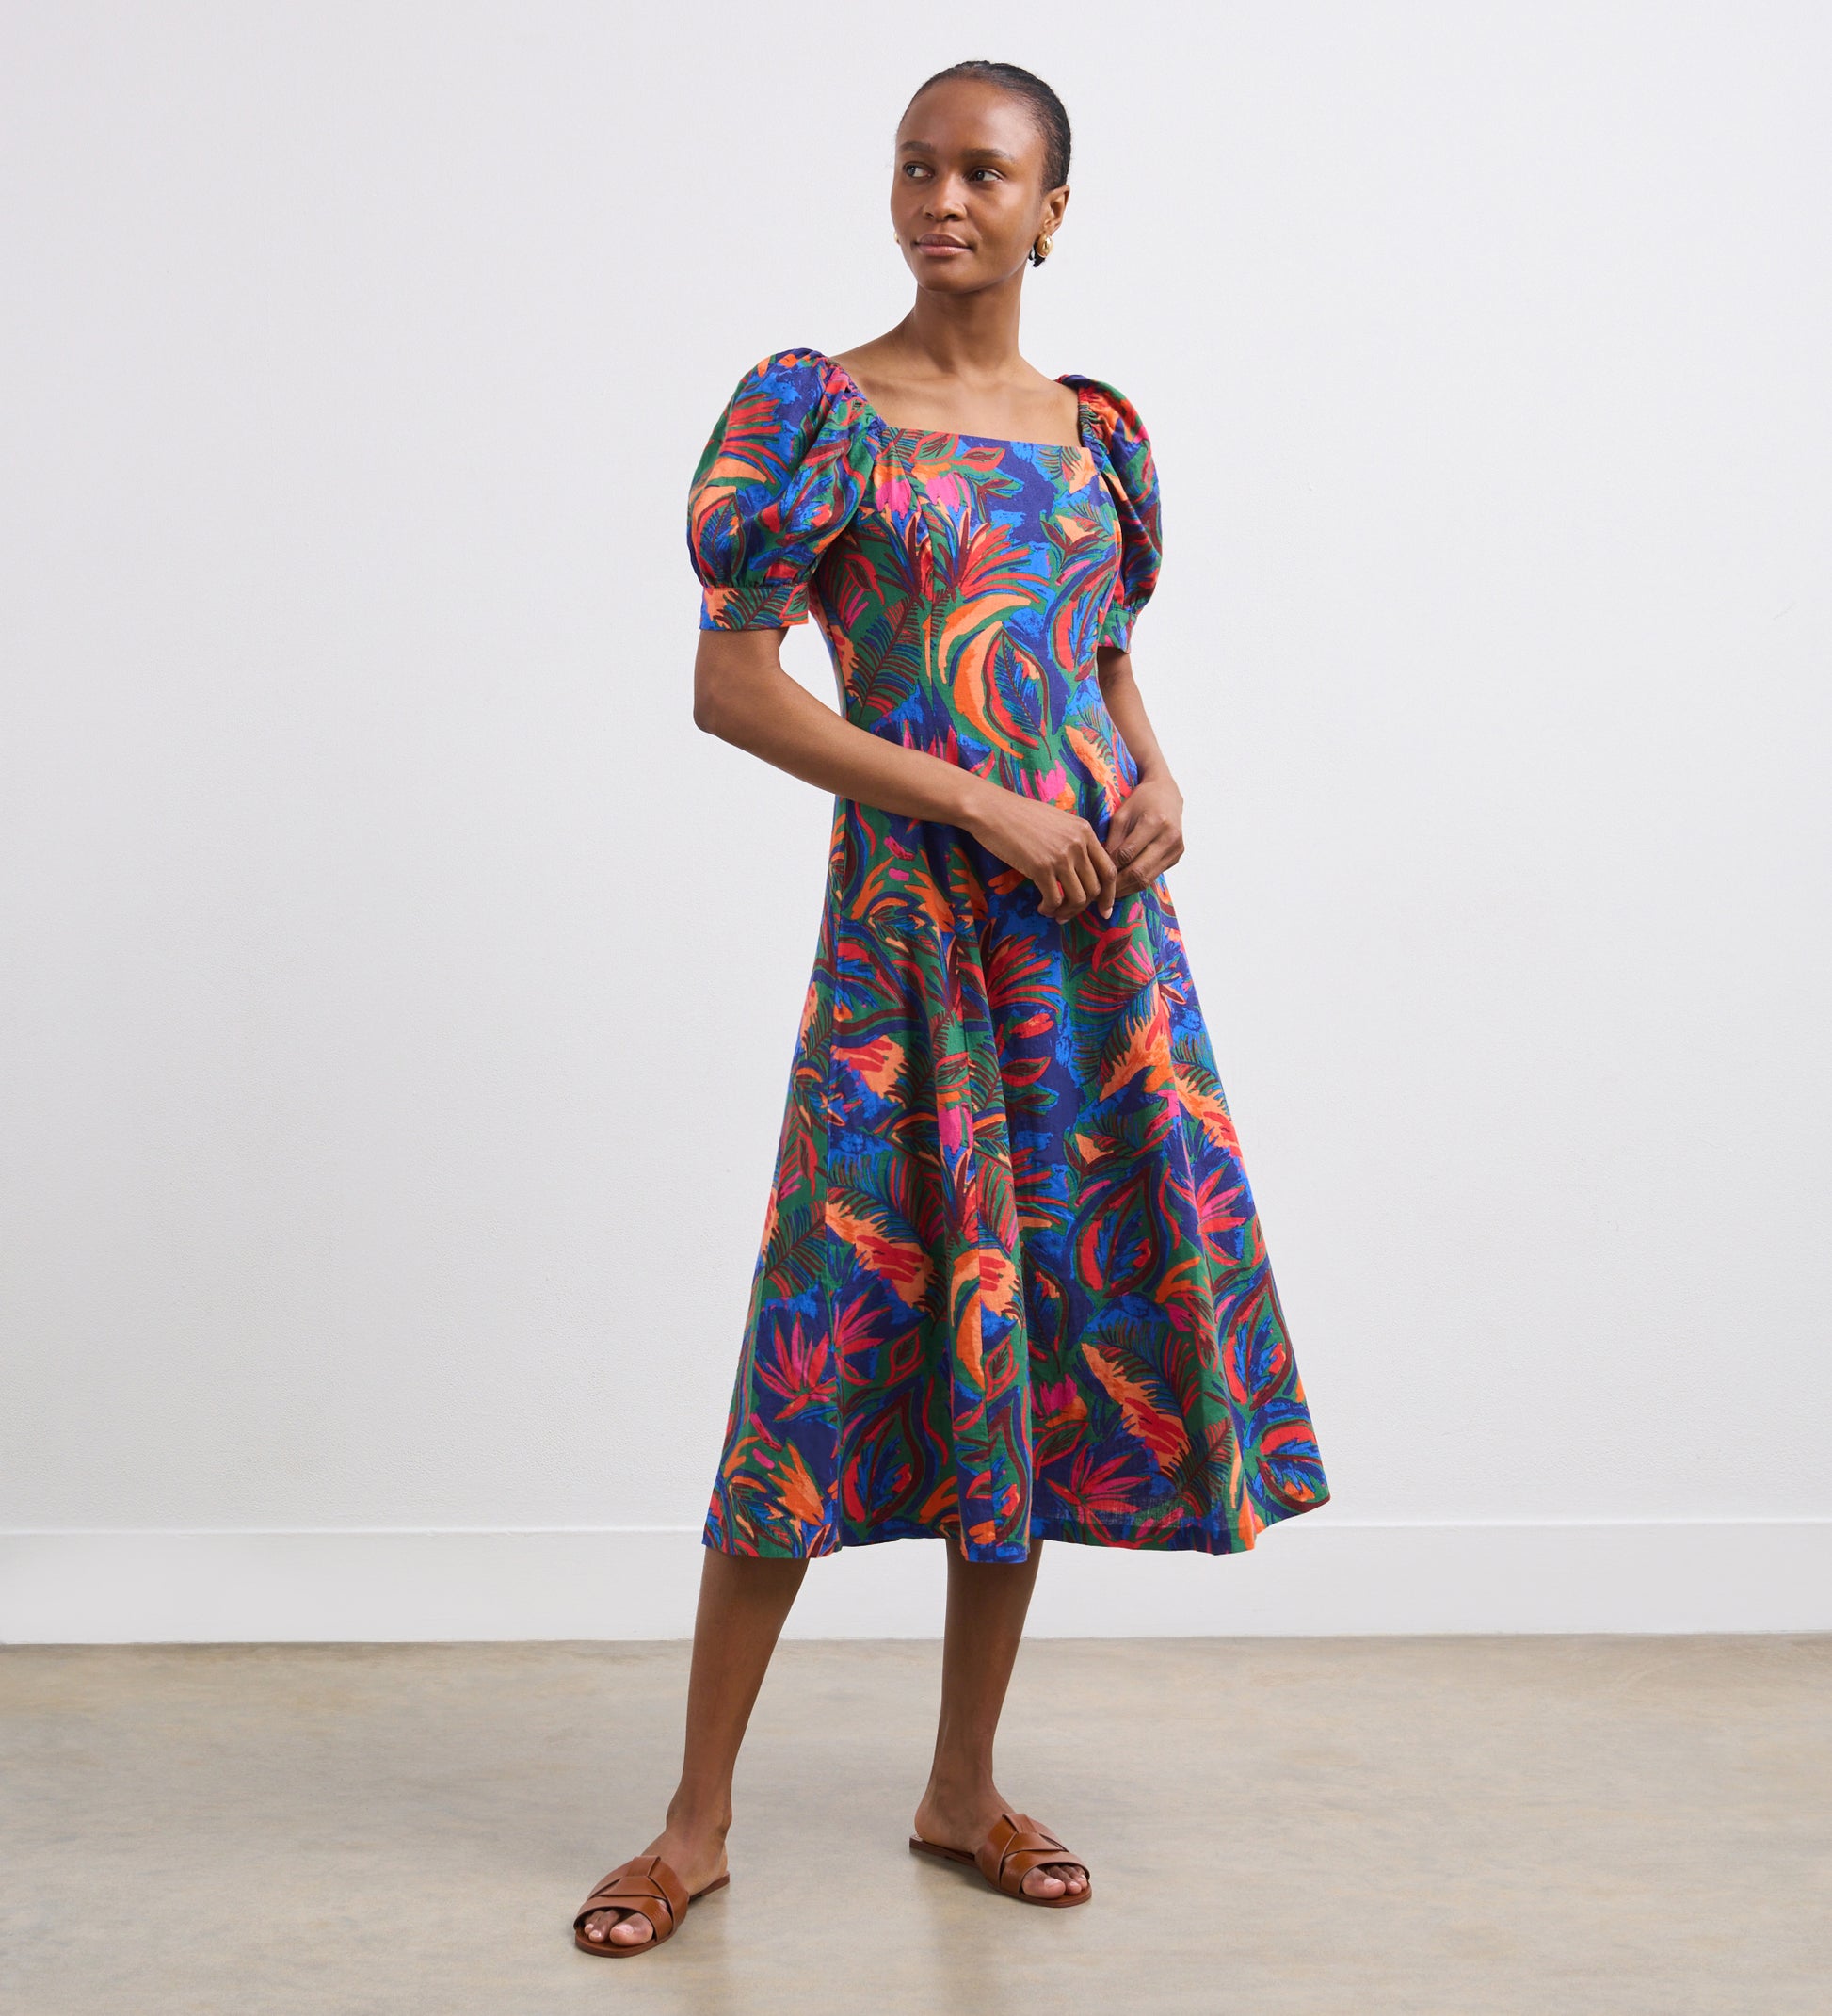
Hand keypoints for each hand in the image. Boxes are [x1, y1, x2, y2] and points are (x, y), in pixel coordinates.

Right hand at [963, 781, 1119, 921]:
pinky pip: (1055, 900)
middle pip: (1095, 888)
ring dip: (1067, 912)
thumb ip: (1074, 841)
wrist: (991, 809)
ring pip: (1078, 898)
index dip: (1109, 894)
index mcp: (1085, 831)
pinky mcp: (1041, 868)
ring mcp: (1061, 856)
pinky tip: (1041, 907)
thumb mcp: (1057, 821)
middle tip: (1068, 914)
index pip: (1109, 869)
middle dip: (1084, 908)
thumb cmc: (1019, 815)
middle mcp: (1078, 843)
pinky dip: (1050, 909)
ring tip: (1054, 913)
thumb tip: (1080, 870)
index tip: (1103, 910)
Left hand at [1107, 775, 1184, 897]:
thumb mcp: (1121, 815)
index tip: (1093, 878)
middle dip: (1116, 886)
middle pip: (1139, 872)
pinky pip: (1153, 877)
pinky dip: (1135, 884)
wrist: (1167, 794)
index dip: (1109, 869)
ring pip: (1147, 880)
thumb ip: (1112, 841)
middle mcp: (1169, 838)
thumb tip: (1099, 869)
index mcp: (1155, 822)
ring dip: (1125, 889)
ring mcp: (1176, 850)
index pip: (1126, 854)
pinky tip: (1121, 886)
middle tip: (1098, 894)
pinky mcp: (1176, 857)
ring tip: (1107, 895)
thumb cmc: (1140, 802)